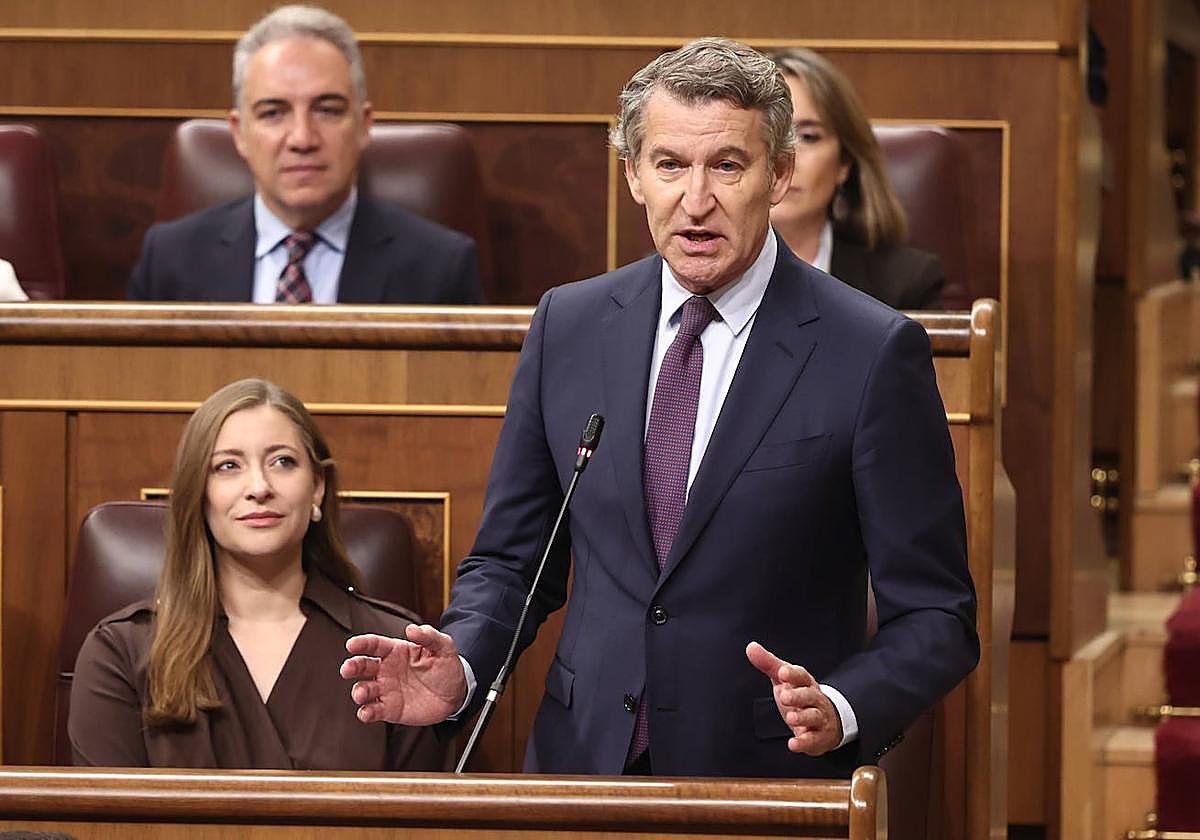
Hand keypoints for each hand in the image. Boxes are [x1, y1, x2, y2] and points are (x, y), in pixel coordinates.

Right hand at [340, 624, 467, 724]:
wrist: (455, 694)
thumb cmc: (446, 667)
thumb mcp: (444, 647)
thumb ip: (429, 636)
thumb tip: (411, 629)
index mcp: (396, 651)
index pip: (374, 644)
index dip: (362, 643)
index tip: (351, 644)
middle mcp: (386, 669)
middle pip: (362, 665)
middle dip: (352, 666)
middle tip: (347, 669)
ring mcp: (386, 690)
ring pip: (364, 689)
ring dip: (358, 691)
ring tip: (361, 694)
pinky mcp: (389, 709)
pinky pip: (372, 710)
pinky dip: (366, 712)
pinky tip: (367, 712)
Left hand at [746, 641, 842, 755]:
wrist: (826, 722)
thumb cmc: (800, 697)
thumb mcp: (784, 680)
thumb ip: (769, 664)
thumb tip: (751, 647)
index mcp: (805, 683)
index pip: (801, 675)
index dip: (792, 674)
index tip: (781, 672)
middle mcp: (815, 699)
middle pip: (809, 695)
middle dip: (798, 696)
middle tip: (783, 696)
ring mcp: (819, 718)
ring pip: (813, 716)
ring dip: (802, 717)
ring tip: (790, 718)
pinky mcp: (818, 737)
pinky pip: (813, 739)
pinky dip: (804, 742)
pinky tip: (793, 744)